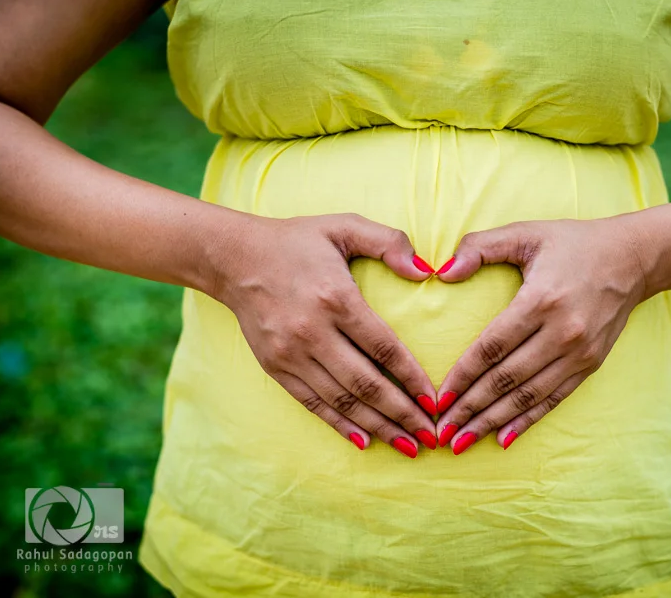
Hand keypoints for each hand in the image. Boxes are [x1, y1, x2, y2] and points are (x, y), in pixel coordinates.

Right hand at [211, 213, 438, 457]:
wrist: (234, 257)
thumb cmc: (298, 240)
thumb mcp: (344, 226)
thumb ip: (389, 242)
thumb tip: (427, 271)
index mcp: (336, 298)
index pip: (384, 348)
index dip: (412, 378)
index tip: (435, 402)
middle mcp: (312, 332)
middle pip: (366, 384)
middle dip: (402, 414)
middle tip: (432, 436)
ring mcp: (291, 354)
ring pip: (342, 401)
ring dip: (378, 426)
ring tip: (408, 445)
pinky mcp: (275, 367)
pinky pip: (313, 403)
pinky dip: (340, 425)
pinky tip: (365, 440)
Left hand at [432, 217, 648, 453]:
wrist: (634, 258)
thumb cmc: (573, 243)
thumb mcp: (526, 232)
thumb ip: (480, 246)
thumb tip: (442, 270)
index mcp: (541, 300)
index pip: (492, 347)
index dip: (463, 376)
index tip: (438, 398)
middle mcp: (562, 332)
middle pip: (506, 379)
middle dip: (470, 408)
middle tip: (440, 432)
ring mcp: (579, 352)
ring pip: (527, 396)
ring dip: (492, 422)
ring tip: (462, 442)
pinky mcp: (591, 364)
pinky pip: (553, 399)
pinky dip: (527, 421)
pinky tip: (503, 439)